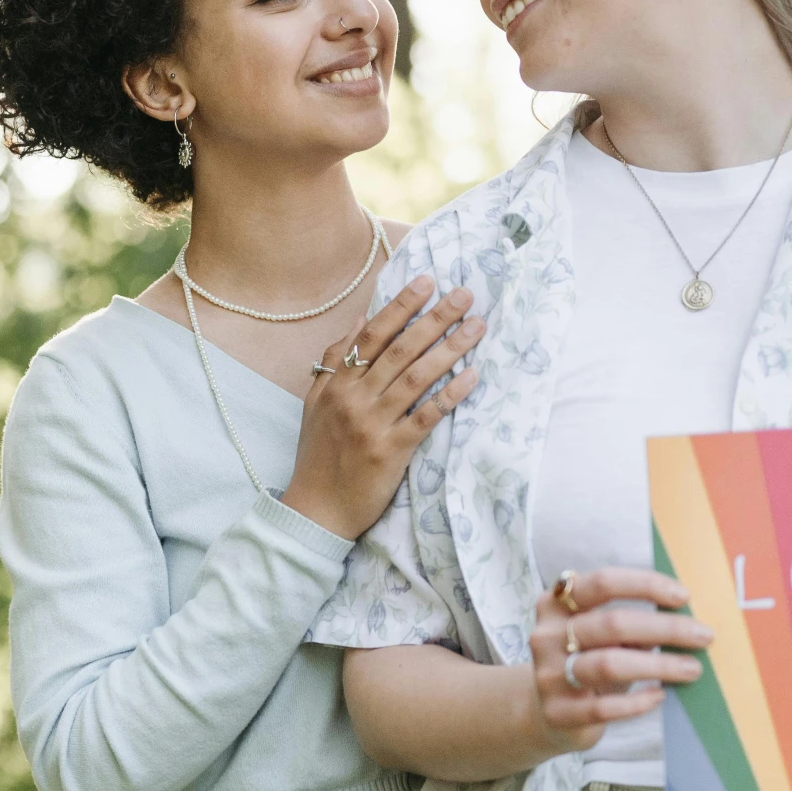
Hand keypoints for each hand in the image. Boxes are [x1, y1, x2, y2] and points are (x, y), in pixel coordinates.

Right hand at [277, 277, 484, 540]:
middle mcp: (355, 399)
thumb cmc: (317, 456)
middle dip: (435, 318)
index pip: (373, 336)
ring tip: (477, 326)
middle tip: (464, 295)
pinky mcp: (392, 451)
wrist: (316, 509)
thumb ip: (334, 363)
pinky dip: (449, 395)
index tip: (427, 281)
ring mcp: (374, 424)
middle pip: (401, 349)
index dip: (401, 306)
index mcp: (337, 384)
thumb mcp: (314, 404)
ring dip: (450, 348)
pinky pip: (426, 416)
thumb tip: (360, 323)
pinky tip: (472, 377)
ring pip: (417, 377)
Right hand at [524, 567, 708, 756]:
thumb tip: (683, 618)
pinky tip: (658, 696)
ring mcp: (549, 675)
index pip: (603, 583)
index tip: (683, 597)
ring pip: (609, 664)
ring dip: (659, 665)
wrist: (547, 714)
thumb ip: (628, 624)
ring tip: (692, 669)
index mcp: (556, 604)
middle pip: (612, 624)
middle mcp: (546, 635)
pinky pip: (605, 707)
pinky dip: (638, 701)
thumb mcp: (600, 636)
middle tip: (704, 636)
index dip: (645, 585)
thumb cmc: (586, 663)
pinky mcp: (558, 712)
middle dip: (665, 628)